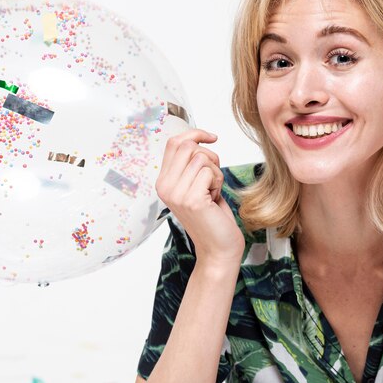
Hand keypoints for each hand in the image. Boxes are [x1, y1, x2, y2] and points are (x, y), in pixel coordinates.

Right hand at [155, 129, 244, 262]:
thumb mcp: (197, 185)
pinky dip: (219, 182)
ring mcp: (176, 193)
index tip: (212, 138)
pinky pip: (210, 172)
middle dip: (210, 157)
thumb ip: (191, 165)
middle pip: (188, 146)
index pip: (174, 143)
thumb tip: (196, 138)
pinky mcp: (191, 199)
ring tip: (213, 192)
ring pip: (202, 158)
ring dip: (216, 173)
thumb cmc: (213, 216)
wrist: (218, 248)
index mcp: (163, 182)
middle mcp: (164, 186)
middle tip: (214, 178)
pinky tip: (215, 199)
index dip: (195, 134)